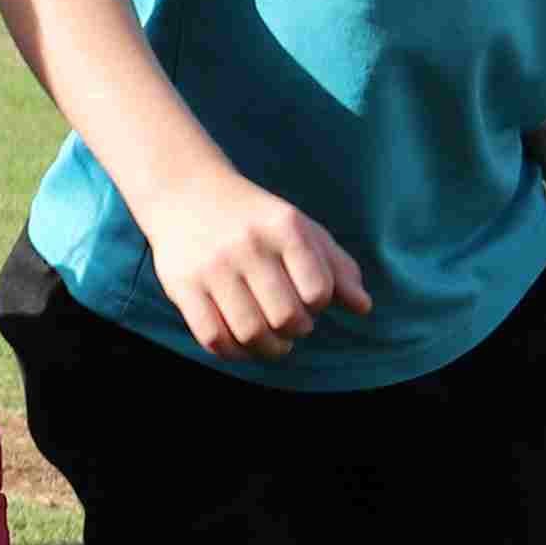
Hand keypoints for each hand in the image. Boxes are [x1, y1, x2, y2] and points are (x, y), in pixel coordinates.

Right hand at [136, 164, 368, 359]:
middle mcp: (248, 245)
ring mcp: (212, 266)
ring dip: (268, 349)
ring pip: (250, 333)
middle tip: (290, 323)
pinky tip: (242, 343)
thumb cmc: (256, 219)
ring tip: (272, 341)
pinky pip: (213, 337)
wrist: (185, 192)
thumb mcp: (301, 229)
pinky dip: (234, 352)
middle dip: (296, 330)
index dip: (318, 306)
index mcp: (285, 227)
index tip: (307, 300)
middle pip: (286, 318)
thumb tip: (363, 307)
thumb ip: (336, 267)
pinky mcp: (182, 285)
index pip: (318, 291)